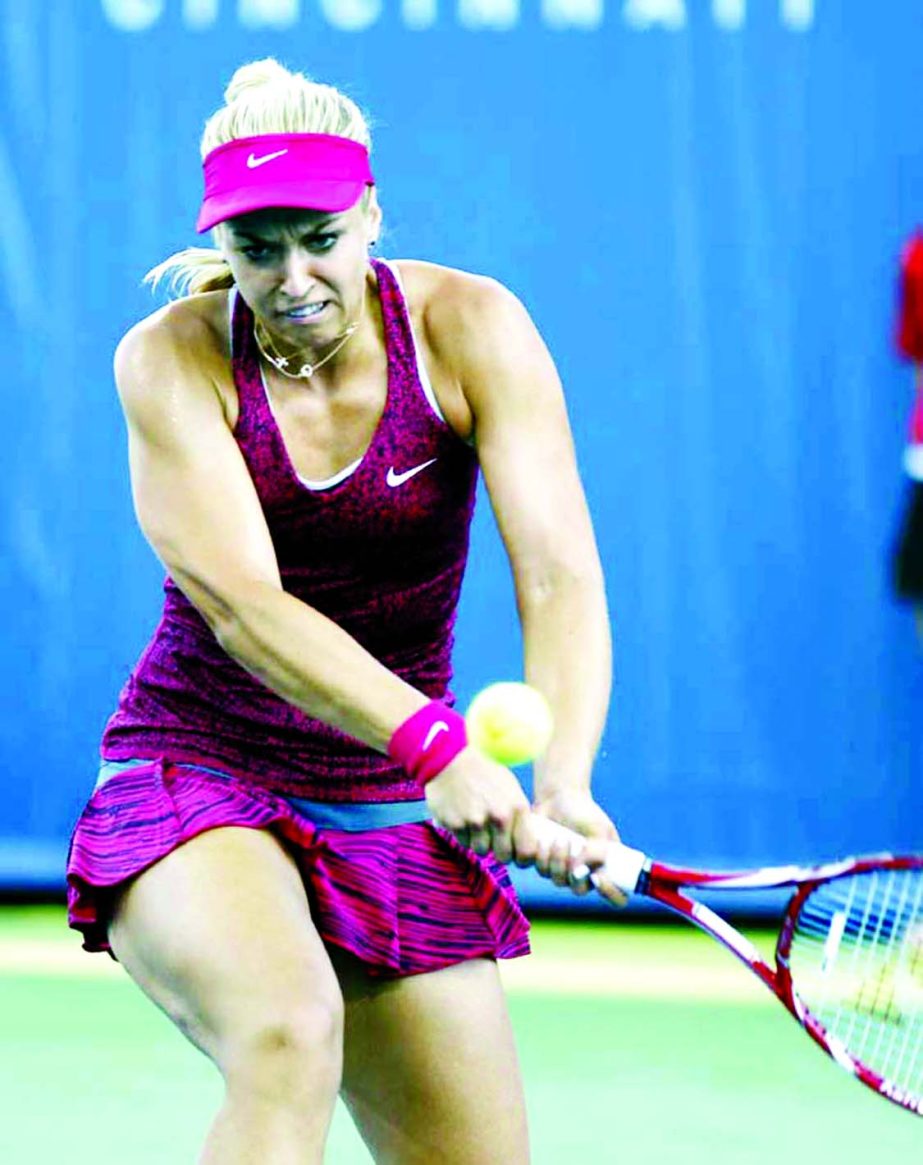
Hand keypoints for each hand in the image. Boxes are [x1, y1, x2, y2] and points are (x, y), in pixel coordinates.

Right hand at [425, 747, 530, 858]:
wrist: (451, 758)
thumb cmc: (484, 771)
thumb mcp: (510, 787)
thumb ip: (518, 814)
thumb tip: (523, 838)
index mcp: (517, 807)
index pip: (527, 851)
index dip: (522, 857)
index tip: (516, 852)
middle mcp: (499, 817)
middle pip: (504, 856)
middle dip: (499, 851)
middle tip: (494, 840)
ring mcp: (476, 822)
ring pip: (482, 850)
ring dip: (479, 842)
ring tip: (476, 824)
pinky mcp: (455, 824)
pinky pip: (464, 842)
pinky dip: (464, 834)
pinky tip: (463, 817)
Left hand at [526, 788, 627, 906]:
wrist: (559, 797)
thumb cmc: (585, 813)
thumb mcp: (599, 829)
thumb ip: (598, 851)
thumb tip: (581, 869)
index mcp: (605, 868)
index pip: (616, 896)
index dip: (610, 893)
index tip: (598, 877)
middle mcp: (584, 874)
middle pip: (580, 890)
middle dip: (574, 873)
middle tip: (573, 852)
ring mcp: (562, 870)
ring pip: (558, 881)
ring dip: (558, 860)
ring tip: (559, 839)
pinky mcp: (543, 862)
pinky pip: (540, 870)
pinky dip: (541, 856)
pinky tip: (544, 841)